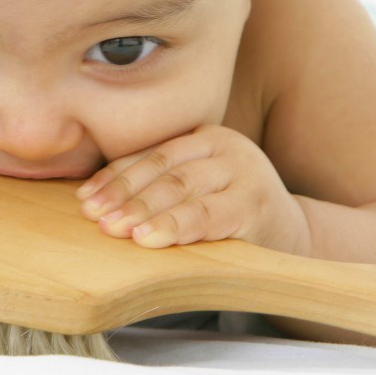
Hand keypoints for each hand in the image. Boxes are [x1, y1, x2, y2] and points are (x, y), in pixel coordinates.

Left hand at [75, 124, 310, 255]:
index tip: (85, 198)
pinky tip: (150, 238)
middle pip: (163, 168)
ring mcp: (243, 172)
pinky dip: (174, 226)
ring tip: (115, 228)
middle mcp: (226, 146)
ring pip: (182, 189)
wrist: (290, 235)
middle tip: (94, 216)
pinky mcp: (254, 204)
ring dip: (143, 210)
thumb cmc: (230, 212)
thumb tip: (94, 199)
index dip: (115, 176)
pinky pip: (207, 215)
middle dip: (123, 193)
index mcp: (206, 136)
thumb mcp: (199, 188)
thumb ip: (161, 185)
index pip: (152, 154)